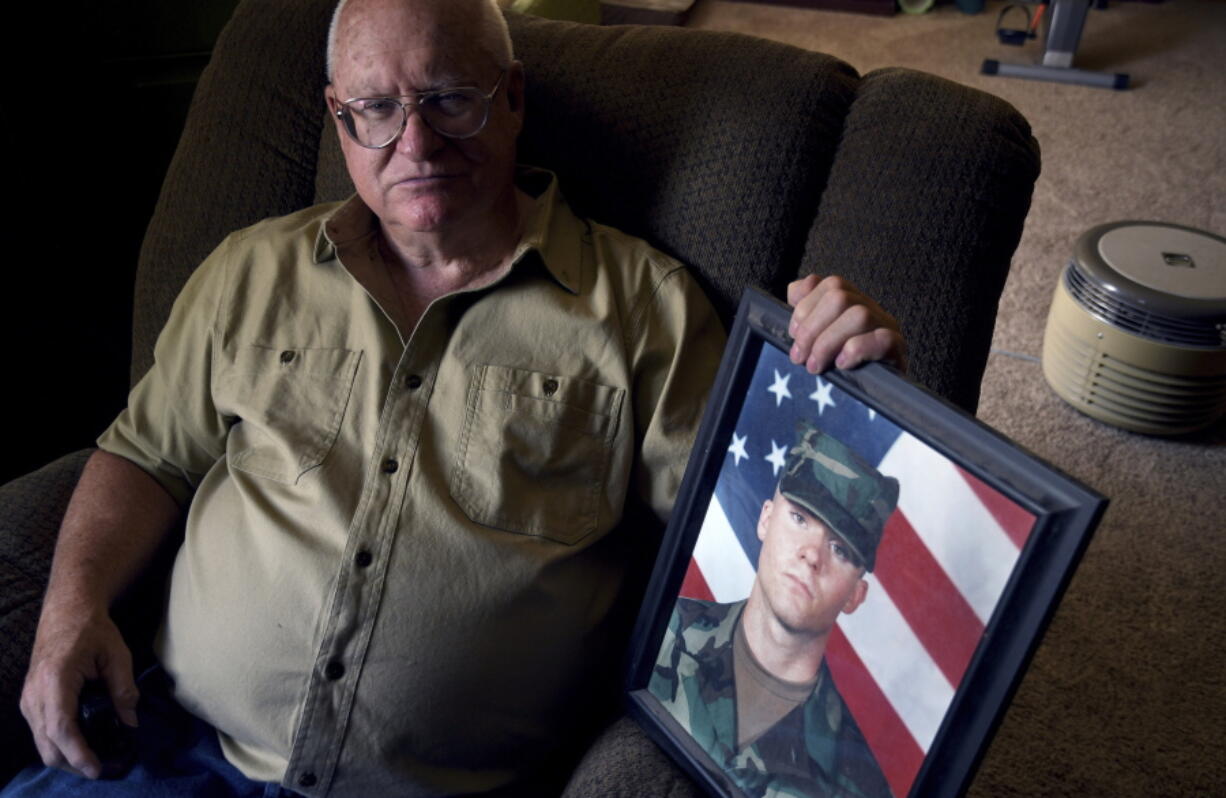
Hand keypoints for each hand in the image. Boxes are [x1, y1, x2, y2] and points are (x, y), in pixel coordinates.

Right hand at [19, 604, 138, 779]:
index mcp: (55, 680)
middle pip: (48, 745)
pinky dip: (59, 745)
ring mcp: (28, 700)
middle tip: (104, 769)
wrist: (66, 612)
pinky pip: (40, 733)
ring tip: (96, 760)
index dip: (78, 754)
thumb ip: (124, 690)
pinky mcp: (29, 702)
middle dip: (74, 763)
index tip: (97, 769)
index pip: (62, 728)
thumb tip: (130, 723)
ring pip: (41, 744)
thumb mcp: (117, 655)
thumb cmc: (92, 630)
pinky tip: (81, 745)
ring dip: (66, 757)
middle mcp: (35, 694)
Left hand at [786, 274, 905, 373]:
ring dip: (827, 342)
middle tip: (800, 356)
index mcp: (853, 301)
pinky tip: (841, 365)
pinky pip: (881, 339)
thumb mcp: (818, 338)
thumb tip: (795, 290)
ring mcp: (888, 327)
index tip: (792, 334)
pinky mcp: (897, 349)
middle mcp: (872, 308)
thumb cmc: (842, 368)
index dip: (806, 306)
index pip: (831, 284)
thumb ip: (807, 311)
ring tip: (815, 366)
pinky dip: (855, 350)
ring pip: (859, 316)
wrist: (873, 397)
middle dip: (812, 328)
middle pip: (840, 296)